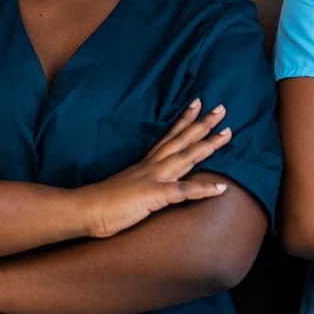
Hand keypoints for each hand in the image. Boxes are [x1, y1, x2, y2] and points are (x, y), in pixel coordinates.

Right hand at [81, 99, 231, 237]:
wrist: (85, 209)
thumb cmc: (105, 201)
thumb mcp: (129, 186)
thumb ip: (143, 180)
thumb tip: (154, 182)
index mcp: (147, 163)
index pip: (170, 136)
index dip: (185, 120)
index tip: (198, 104)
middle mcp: (153, 165)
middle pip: (182, 140)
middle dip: (203, 124)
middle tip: (222, 108)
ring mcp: (154, 178)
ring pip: (186, 156)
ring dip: (208, 145)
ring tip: (228, 133)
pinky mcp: (154, 195)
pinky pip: (182, 191)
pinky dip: (202, 189)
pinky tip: (220, 188)